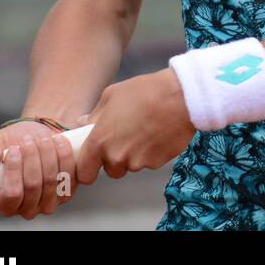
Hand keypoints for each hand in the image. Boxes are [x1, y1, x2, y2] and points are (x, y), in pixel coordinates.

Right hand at [0, 120, 82, 219]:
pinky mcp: (68, 190)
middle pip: (34, 186)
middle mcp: (29, 207)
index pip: (11, 196)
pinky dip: (64, 155)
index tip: (14, 150)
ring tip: (42, 138)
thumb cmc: (14, 145)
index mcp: (6, 203)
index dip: (13, 172)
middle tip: (28, 140)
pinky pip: (70, 174)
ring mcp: (51, 201)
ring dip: (48, 155)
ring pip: (52, 179)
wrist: (38, 138)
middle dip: (32, 158)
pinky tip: (58, 141)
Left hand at [75, 68, 195, 186]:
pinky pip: (149, 162)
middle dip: (115, 159)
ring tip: (146, 132)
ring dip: (135, 155)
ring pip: (131, 166)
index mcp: (99, 141)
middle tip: (126, 138)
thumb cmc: (145, 92)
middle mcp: (116, 157)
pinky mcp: (156, 163)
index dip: (88, 169)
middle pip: (110, 171)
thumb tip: (84, 124)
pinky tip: (158, 134)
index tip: (94, 163)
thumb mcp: (112, 95)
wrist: (180, 97)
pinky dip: (152, 153)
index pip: (84, 173)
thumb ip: (95, 114)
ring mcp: (138, 162)